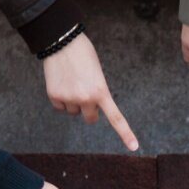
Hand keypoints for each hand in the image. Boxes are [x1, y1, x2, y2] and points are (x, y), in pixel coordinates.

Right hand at [43, 34, 137, 150]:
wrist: (62, 41)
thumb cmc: (83, 55)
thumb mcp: (97, 74)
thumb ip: (97, 92)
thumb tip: (90, 106)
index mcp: (101, 91)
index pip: (116, 118)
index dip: (125, 133)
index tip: (134, 147)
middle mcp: (86, 98)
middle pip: (90, 119)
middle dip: (89, 112)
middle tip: (85, 96)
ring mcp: (69, 99)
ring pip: (73, 112)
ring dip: (73, 102)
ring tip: (71, 81)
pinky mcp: (55, 96)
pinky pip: (60, 107)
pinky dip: (60, 98)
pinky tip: (61, 82)